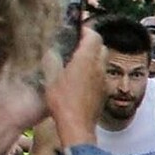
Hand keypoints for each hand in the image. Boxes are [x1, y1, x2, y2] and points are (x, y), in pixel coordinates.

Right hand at [46, 30, 105, 144]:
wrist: (78, 125)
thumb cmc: (63, 101)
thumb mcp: (50, 77)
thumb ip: (52, 60)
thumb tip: (52, 50)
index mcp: (86, 60)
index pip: (94, 37)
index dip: (87, 30)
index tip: (78, 29)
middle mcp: (99, 68)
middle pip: (101, 48)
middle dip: (91, 43)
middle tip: (76, 44)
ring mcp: (103, 81)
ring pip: (103, 62)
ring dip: (93, 57)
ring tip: (76, 60)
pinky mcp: (103, 91)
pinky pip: (101, 75)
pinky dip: (94, 71)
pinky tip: (81, 77)